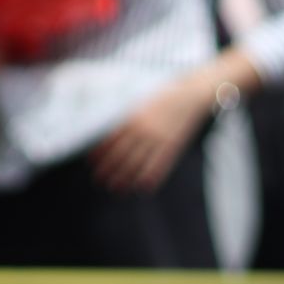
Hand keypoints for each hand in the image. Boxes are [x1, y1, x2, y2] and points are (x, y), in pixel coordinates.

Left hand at [91, 75, 211, 191]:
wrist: (191, 95)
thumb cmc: (163, 98)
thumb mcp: (139, 104)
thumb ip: (125, 119)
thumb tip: (107, 135)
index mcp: (131, 118)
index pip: (110, 140)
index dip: (99, 154)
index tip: (91, 164)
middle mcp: (143, 130)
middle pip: (120, 155)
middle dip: (108, 169)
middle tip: (98, 180)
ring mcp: (158, 138)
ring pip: (137, 163)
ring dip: (125, 178)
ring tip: (116, 188)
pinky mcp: (173, 145)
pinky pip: (159, 165)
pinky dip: (149, 177)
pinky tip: (142, 187)